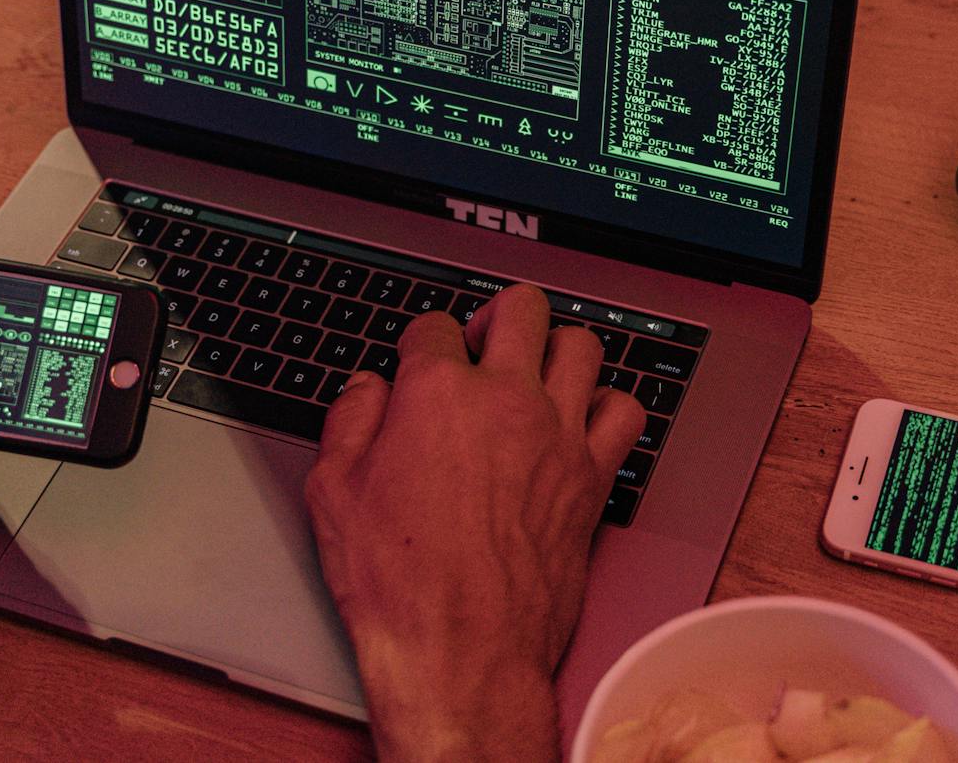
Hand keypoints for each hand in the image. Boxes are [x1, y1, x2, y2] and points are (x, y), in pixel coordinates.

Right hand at [305, 284, 645, 762]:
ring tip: (534, 373)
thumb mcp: (334, 494)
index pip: (435, 326)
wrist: (461, 649)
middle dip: (497, 316)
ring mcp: (558, 434)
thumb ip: (349, 422)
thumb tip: (367, 390)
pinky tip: (580, 422)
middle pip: (520, 308)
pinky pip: (624, 412)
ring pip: (580, 346)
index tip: (418, 363)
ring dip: (555, 350)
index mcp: (437, 394)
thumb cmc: (399, 583)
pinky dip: (606, 407)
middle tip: (483, 344)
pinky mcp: (593, 476)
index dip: (420, 344)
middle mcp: (506, 400)